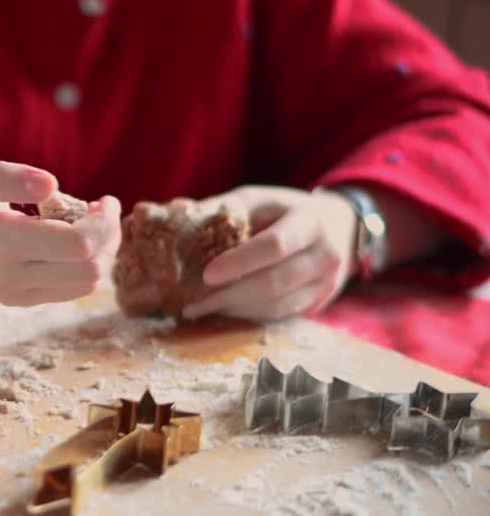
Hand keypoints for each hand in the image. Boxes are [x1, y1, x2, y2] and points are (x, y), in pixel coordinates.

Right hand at [0, 149, 119, 306]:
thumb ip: (7, 175)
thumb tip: (51, 185)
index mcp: (0, 242)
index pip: (77, 246)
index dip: (103, 222)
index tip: (102, 199)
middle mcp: (10, 277)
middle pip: (90, 269)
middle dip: (107, 236)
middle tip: (99, 208)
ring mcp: (17, 294)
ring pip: (87, 283)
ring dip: (99, 251)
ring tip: (84, 221)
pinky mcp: (23, 299)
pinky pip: (73, 288)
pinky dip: (84, 263)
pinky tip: (69, 237)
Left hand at [183, 185, 356, 321]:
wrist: (338, 226)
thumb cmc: (283, 210)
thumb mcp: (257, 200)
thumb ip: (222, 209)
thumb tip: (177, 212)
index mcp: (309, 221)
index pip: (275, 245)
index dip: (239, 262)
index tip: (207, 275)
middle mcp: (326, 254)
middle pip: (274, 282)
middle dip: (229, 295)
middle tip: (192, 302)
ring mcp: (327, 282)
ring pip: (276, 305)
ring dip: (234, 310)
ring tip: (198, 309)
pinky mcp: (319, 302)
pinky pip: (280, 315)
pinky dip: (248, 315)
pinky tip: (222, 310)